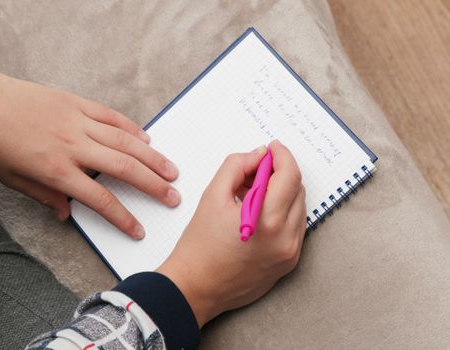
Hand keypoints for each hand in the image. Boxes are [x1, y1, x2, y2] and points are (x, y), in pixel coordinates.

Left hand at [0, 67, 179, 238]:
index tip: (138, 229)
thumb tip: (67, 214)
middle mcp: (74, 146)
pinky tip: (146, 139)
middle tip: (173, 196)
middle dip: (153, 186)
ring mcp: (78, 121)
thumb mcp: (13, 180)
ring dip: (152, 157)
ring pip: (125, 141)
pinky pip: (112, 116)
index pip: (100, 198)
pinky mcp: (77, 103)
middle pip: (124, 168)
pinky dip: (132, 128)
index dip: (122, 217)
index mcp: (57, 170)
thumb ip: (45, 197)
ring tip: (171, 170)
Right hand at [157, 140, 305, 326]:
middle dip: (280, 172)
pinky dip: (283, 212)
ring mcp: (290, 253)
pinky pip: (295, 227)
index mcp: (267, 220)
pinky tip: (260, 211)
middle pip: (297, 189)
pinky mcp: (288, 263)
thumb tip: (258, 155)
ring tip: (254, 192)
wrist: (196, 287)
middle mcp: (286, 238)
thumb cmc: (199, 246)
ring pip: (298, 208)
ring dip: (283, 192)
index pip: (289, 175)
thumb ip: (236, 166)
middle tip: (256, 169)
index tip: (272, 148)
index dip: (282, 155)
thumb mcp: (212, 196)